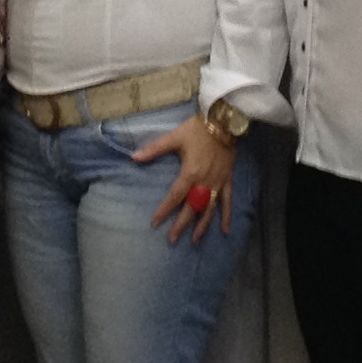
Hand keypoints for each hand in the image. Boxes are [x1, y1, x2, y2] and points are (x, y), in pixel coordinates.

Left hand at [136, 115, 237, 245]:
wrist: (223, 122)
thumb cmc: (197, 130)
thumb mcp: (174, 137)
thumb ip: (155, 149)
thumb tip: (134, 157)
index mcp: (190, 173)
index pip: (175, 196)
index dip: (165, 210)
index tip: (155, 223)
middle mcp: (205, 182)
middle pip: (192, 208)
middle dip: (181, 224)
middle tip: (172, 239)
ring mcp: (218, 183)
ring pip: (209, 209)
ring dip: (202, 225)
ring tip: (194, 240)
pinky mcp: (228, 180)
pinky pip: (228, 201)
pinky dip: (227, 216)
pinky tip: (225, 230)